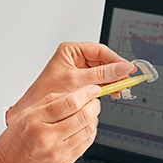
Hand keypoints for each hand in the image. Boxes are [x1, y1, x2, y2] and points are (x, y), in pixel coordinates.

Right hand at [0, 85, 100, 162]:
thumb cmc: (11, 144)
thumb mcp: (23, 116)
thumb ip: (48, 102)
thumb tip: (72, 93)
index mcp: (35, 120)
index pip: (69, 102)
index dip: (86, 93)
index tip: (92, 89)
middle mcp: (47, 136)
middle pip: (82, 115)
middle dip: (94, 105)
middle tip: (94, 101)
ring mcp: (57, 151)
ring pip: (88, 130)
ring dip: (94, 118)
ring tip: (91, 113)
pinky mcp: (64, 162)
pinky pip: (85, 144)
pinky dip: (90, 133)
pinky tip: (87, 128)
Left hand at [7, 42, 134, 126]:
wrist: (34, 112)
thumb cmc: (46, 93)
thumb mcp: (78, 82)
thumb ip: (103, 75)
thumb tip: (124, 68)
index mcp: (70, 50)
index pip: (100, 51)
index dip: (116, 60)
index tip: (129, 69)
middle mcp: (74, 58)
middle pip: (103, 61)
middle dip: (115, 72)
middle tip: (126, 82)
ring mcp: (77, 70)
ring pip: (102, 73)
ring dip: (112, 81)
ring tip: (118, 90)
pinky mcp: (79, 82)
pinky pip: (97, 82)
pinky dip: (105, 88)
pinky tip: (110, 94)